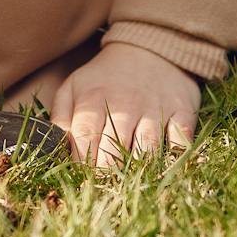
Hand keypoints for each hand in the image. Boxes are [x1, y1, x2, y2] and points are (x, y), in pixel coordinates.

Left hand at [50, 42, 200, 167]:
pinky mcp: (182, 111)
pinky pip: (181, 141)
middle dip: (107, 173)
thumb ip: (60, 117)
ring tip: (130, 182)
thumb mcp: (74, 87)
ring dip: (138, 170)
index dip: (83, 162)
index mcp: (94, 98)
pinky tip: (164, 165)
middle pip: (114, 149)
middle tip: (104, 188)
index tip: (83, 178)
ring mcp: (155, 108)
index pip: (86, 137)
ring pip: (147, 150)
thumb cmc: (106, 77)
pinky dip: (175, 156)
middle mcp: (126, 103)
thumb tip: (55, 149)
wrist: (150, 49)